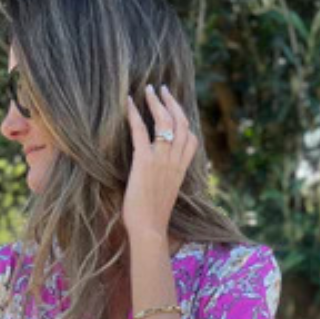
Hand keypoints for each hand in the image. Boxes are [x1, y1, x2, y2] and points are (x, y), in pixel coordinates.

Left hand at [123, 84, 198, 240]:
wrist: (150, 230)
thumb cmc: (153, 220)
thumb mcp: (166, 197)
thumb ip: (166, 181)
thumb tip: (159, 178)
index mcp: (181, 171)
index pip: (191, 140)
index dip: (185, 121)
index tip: (176, 110)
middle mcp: (175, 162)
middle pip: (181, 123)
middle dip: (172, 102)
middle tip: (162, 88)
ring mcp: (161, 160)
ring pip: (165, 122)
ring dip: (156, 102)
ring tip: (148, 89)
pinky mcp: (145, 162)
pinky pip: (141, 131)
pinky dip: (134, 113)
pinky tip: (128, 102)